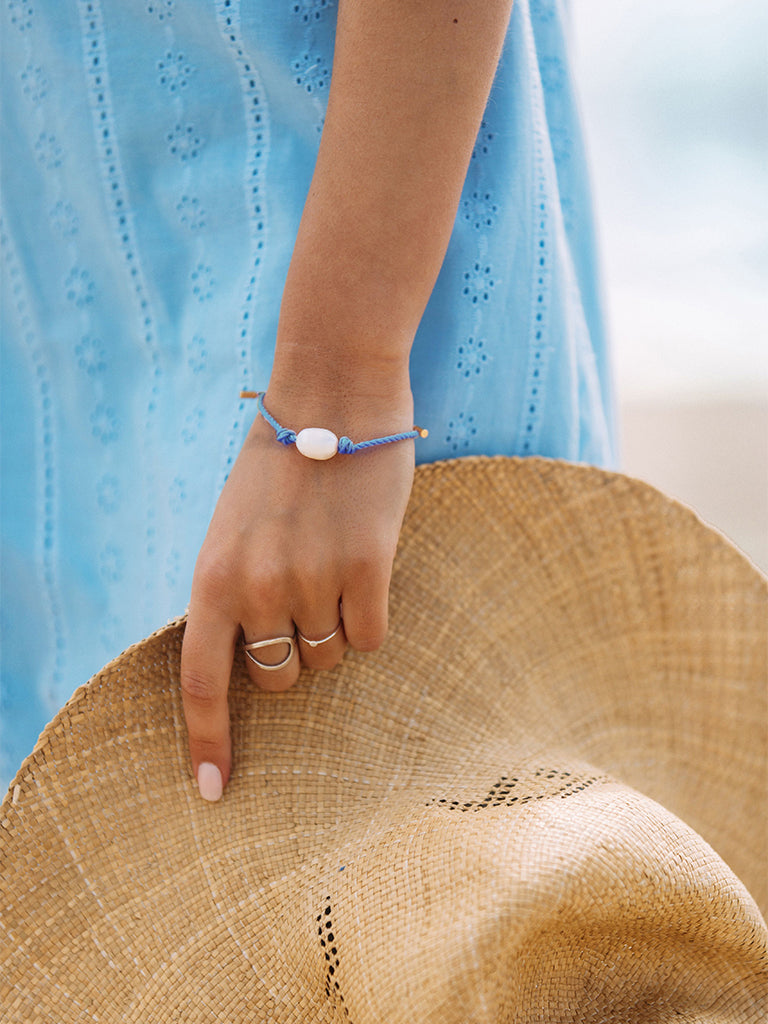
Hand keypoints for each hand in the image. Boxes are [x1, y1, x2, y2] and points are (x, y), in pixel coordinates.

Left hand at [180, 384, 415, 799]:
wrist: (335, 394)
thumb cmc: (283, 462)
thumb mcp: (232, 527)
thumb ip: (233, 591)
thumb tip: (256, 659)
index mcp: (212, 576)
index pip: (199, 681)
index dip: (206, 742)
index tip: (212, 792)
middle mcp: (257, 587)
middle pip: (279, 677)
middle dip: (293, 654)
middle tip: (305, 599)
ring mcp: (312, 580)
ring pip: (329, 657)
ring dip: (334, 626)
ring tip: (334, 563)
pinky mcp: (367, 570)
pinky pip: (372, 639)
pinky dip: (371, 616)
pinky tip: (367, 566)